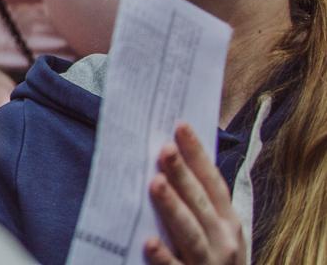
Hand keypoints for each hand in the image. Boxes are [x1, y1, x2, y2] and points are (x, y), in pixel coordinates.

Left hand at [143, 124, 243, 264]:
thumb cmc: (215, 258)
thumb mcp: (218, 230)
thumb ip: (200, 202)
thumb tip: (169, 162)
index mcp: (228, 221)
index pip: (212, 182)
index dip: (198, 155)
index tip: (180, 126)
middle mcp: (223, 240)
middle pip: (200, 202)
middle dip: (183, 175)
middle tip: (165, 149)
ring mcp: (208, 262)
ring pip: (190, 232)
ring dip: (173, 207)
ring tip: (156, 183)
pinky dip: (163, 255)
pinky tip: (148, 241)